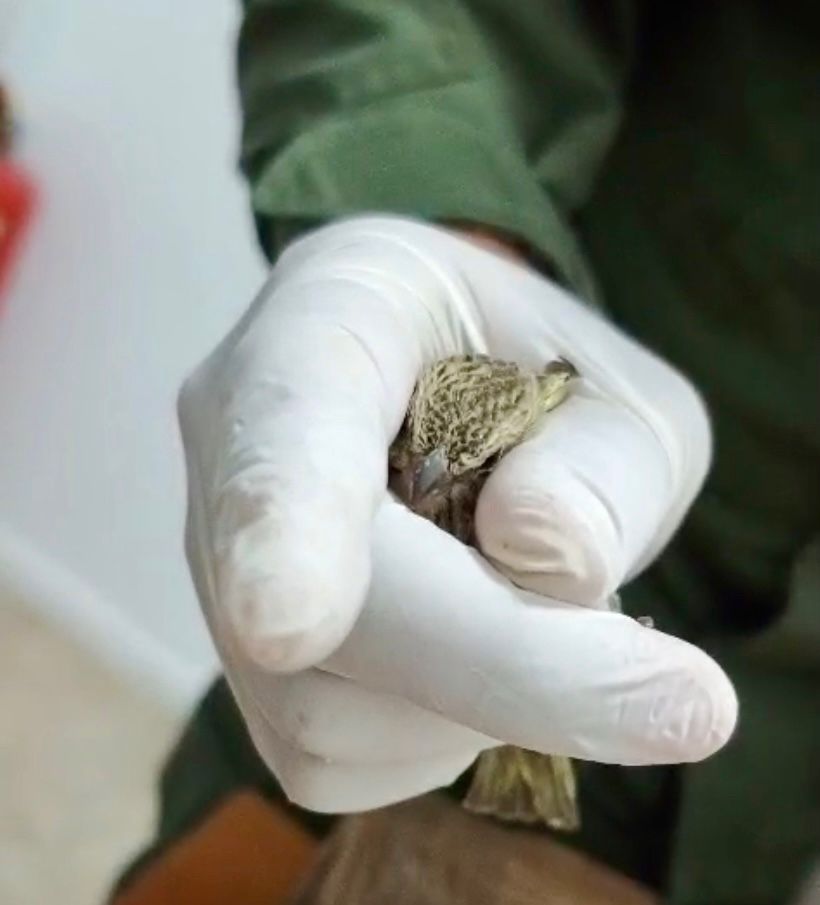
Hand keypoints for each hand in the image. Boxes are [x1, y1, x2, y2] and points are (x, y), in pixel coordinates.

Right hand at [178, 215, 736, 811]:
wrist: (456, 398)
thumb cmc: (536, 383)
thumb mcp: (619, 396)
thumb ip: (603, 464)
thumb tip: (543, 556)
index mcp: (334, 317)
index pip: (284, 416)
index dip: (283, 522)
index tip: (292, 622)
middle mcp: (242, 441)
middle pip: (319, 606)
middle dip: (499, 664)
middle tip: (685, 703)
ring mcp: (223, 559)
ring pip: (322, 706)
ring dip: (480, 699)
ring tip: (534, 612)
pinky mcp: (247, 660)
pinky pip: (331, 755)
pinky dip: (436, 735)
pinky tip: (472, 654)